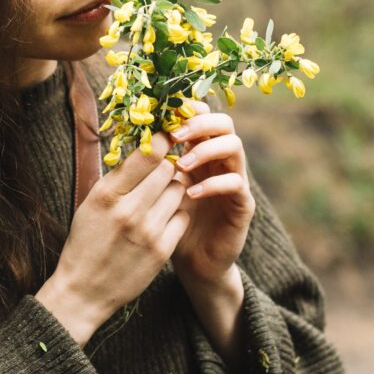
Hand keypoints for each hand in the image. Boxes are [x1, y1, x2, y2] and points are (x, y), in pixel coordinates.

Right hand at [37, 129, 189, 344]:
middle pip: (168, 169)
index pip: (148, 155)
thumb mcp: (91, 204)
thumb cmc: (85, 242)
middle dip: (167, 164)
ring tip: (160, 195)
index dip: (161, 141)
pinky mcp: (163, 250)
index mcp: (107, 195)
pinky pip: (183, 216)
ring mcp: (149, 232)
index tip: (165, 136)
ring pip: (179, 190)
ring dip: (173, 188)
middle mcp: (129, 211)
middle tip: (163, 167)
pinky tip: (164, 217)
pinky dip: (177, 212)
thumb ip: (117, 178)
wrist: (84, 291)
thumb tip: (145, 147)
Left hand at [168, 99, 255, 286]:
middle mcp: (221, 162)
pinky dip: (214, 184)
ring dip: (206, 150)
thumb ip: (151, 165)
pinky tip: (191, 193)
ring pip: (234, 147)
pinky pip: (236, 184)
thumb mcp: (156, 189)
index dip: (188, 109)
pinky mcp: (243, 205)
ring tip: (181, 165)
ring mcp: (236, 181)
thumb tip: (130, 137)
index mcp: (201, 152)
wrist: (192, 264)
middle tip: (175, 135)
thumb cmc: (169, 223)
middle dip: (199, 123)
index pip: (203, 116)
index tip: (164, 113)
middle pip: (224, 123)